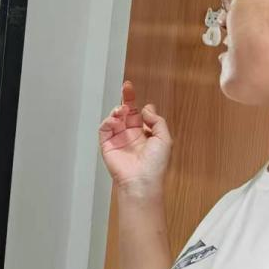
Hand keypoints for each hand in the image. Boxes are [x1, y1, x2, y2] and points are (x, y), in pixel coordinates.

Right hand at [99, 81, 172, 196]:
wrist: (141, 181)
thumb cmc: (155, 165)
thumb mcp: (164, 139)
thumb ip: (157, 121)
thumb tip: (146, 108)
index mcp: (144, 134)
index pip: (139, 114)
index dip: (137, 102)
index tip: (133, 91)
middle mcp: (131, 135)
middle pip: (126, 112)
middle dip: (126, 99)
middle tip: (126, 87)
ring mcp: (118, 140)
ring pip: (114, 118)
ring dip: (117, 111)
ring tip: (122, 111)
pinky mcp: (107, 145)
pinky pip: (104, 129)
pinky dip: (108, 122)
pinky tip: (115, 121)